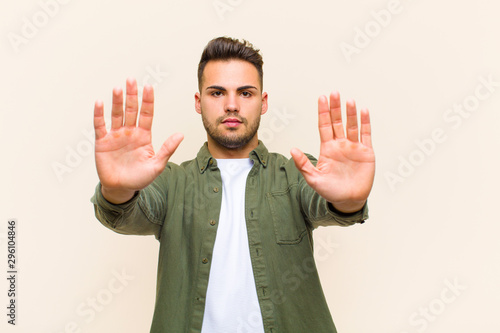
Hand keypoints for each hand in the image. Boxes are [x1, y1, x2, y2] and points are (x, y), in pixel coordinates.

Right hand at [93, 78, 182, 202]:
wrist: (122, 189)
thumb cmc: (140, 178)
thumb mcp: (157, 165)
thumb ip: (167, 149)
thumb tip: (181, 135)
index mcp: (143, 135)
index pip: (146, 114)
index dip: (147, 100)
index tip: (149, 86)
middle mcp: (130, 132)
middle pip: (131, 110)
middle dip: (132, 95)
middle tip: (132, 80)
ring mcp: (116, 135)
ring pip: (116, 114)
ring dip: (117, 101)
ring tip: (118, 88)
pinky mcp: (102, 142)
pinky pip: (100, 125)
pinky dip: (99, 114)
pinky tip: (100, 103)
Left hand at [290, 91, 374, 212]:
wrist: (348, 201)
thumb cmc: (331, 191)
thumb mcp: (314, 179)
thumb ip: (303, 164)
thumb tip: (292, 150)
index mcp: (327, 148)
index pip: (324, 126)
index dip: (323, 112)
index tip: (321, 98)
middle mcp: (340, 145)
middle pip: (337, 122)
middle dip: (335, 108)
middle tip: (334, 93)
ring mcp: (354, 147)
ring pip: (352, 126)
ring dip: (350, 113)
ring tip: (349, 101)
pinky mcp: (366, 152)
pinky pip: (366, 135)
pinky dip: (365, 123)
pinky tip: (363, 111)